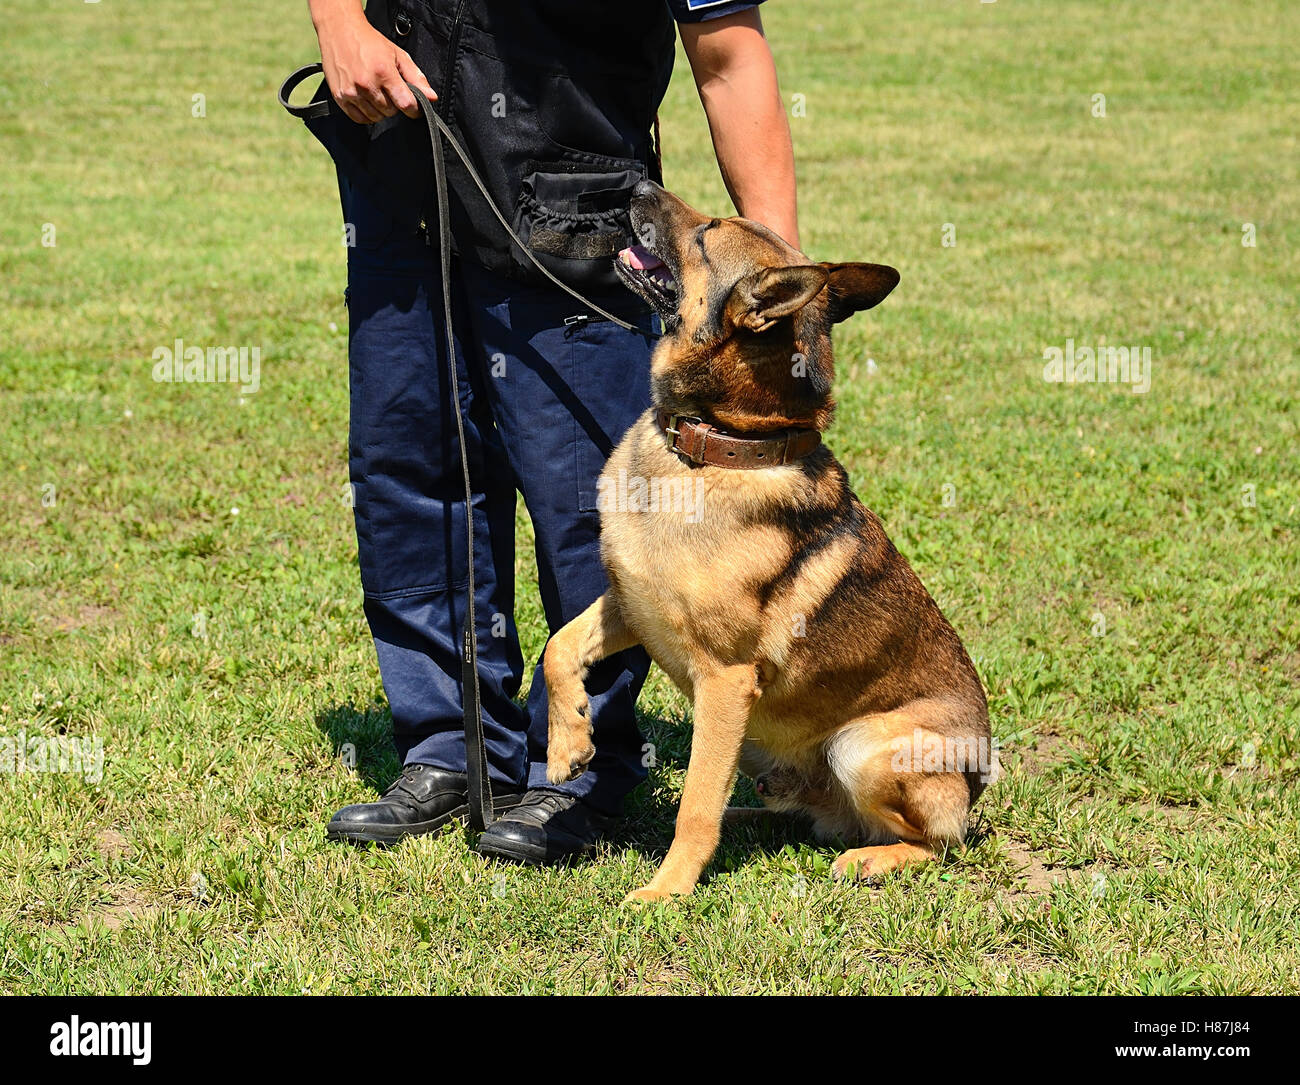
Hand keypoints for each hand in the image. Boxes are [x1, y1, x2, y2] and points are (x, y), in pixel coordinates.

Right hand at [312, 3, 435, 123]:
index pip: (406, 104)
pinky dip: (366, 114)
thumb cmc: (370, 41)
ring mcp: (351, 92)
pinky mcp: (340, 97)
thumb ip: (416, 77)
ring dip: (380, 110)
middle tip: (389, 89)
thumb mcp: (397, 55)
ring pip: (376, 117)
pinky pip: (359, 119)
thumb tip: (432, 97)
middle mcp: (366, 84)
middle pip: (391, 112)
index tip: (414, 107)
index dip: (414, 109)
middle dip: (394, 104)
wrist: (339, 29)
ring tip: (376, 92)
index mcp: (383, 72)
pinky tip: (367, 100)